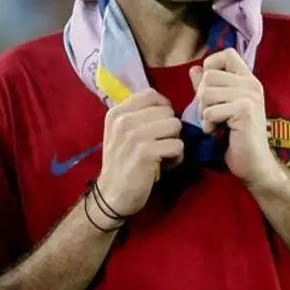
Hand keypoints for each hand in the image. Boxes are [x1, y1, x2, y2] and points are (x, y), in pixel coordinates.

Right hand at [96, 89, 183, 216]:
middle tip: (161, 143)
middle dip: (170, 128)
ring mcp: (134, 136)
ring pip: (175, 125)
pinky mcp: (146, 153)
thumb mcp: (120, 133)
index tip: (161, 123)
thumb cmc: (120, 162)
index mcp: (117, 113)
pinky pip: (177, 145)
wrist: (112, 194)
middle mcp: (123, 121)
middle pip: (167, 111)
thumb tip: (165, 104)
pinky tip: (165, 164)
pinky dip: (177, 157)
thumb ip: (137, 115)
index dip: (164, 107)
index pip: (151, 94)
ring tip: (164, 153)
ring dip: (175, 142)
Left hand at [190, 49, 281, 189]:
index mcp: (247, 79)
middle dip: (201, 98)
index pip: (227, 53)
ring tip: (214, 124)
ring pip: (207, 93)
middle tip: (210, 115)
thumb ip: (208, 87)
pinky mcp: (245, 110)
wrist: (254, 164)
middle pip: (209, 75)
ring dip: (204, 113)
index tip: (209, 88)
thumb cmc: (236, 137)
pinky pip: (211, 110)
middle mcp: (251, 83)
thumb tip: (194, 69)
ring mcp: (250, 95)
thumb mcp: (220, 107)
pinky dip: (208, 124)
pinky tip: (217, 132)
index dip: (211, 65)